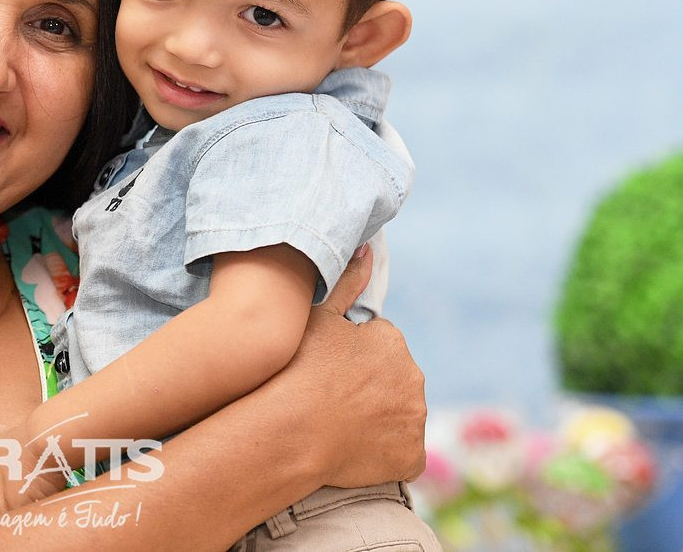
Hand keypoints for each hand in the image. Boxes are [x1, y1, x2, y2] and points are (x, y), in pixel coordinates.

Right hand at [271, 246, 427, 486]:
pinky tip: (355, 448)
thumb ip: (347, 282)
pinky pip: (403, 453)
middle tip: (332, 397)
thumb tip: (368, 248)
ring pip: (399, 416)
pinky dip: (385, 453)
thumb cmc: (297, 368)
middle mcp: (414, 377)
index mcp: (392, 341)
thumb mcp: (318, 317)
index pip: (379, 347)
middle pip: (393, 381)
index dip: (352, 358)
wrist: (290, 430)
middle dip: (371, 387)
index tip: (329, 369)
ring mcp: (415, 420)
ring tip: (339, 423)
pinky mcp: (412, 457)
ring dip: (379, 418)